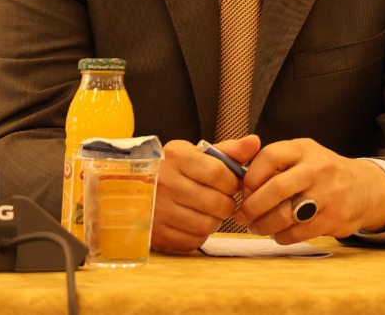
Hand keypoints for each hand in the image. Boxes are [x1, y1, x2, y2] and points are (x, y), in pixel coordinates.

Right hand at [151, 134, 260, 251]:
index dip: (232, 182)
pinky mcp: (157, 234)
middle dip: (226, 203)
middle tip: (222, 200)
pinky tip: (194, 223)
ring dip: (215, 220)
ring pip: (207, 225)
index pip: (218, 173)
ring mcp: (159, 211)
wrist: (129, 190)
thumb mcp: (195, 154)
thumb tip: (255, 142)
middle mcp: (166, 184)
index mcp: (176, 158)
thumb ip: (227, 150)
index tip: (232, 184)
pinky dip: (199, 235)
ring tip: (208, 211)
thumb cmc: (171, 170)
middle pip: (216, 203)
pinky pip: (192, 241)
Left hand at [235, 138, 384, 243]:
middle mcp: (318, 168)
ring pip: (284, 215)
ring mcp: (328, 194)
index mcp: (305, 149)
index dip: (249, 177)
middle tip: (242, 216)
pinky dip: (281, 236)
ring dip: (263, 225)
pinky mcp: (333, 218)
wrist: (365, 188)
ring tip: (258, 227)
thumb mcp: (304, 156)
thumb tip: (238, 183)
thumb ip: (275, 164)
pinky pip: (296, 233)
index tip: (243, 191)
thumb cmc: (323, 174)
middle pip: (275, 189)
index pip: (268, 157)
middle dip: (252, 207)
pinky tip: (279, 233)